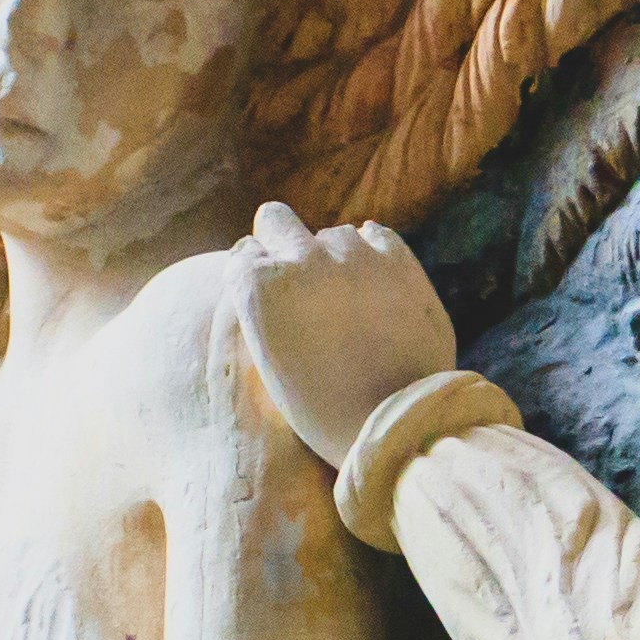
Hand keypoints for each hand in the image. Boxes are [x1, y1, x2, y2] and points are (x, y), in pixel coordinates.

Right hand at [229, 200, 460, 466]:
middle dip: (279, 239)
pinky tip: (372, 280)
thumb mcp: (270, 360)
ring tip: (345, 298)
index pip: (243, 254)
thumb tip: (267, 270)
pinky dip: (371, 253)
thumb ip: (264, 308)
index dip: (252, 272)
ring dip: (332, 257)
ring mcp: (352, 254)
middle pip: (274, 218)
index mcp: (258, 287)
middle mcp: (300, 258)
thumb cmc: (321, 409)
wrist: (391, 422)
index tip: (264, 290)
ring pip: (331, 235)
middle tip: (295, 272)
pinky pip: (375, 235)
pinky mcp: (396, 259)